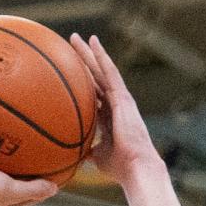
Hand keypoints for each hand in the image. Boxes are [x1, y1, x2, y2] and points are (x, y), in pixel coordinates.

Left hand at [70, 34, 162, 187]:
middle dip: (84, 62)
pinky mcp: (123, 96)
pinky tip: (93, 42)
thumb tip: (69, 155)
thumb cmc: (119, 167)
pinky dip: (102, 56)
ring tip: (77, 38)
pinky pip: (110, 71)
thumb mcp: (97, 157)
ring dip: (90, 53)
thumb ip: (86, 150)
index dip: (82, 83)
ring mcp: (120, 98)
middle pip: (96, 77)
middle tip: (70, 46)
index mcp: (109, 117)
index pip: (93, 95)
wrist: (136, 166)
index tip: (69, 72)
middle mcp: (115, 104)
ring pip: (102, 70)